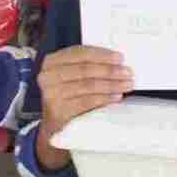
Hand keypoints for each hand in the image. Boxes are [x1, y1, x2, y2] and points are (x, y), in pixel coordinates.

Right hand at [36, 44, 132, 160]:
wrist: (55, 123)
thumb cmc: (68, 94)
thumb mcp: (72, 75)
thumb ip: (88, 65)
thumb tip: (117, 62)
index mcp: (52, 61)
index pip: (79, 53)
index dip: (102, 55)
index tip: (120, 58)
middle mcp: (48, 76)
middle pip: (84, 69)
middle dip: (109, 70)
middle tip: (128, 73)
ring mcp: (51, 94)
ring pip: (87, 85)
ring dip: (111, 84)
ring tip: (126, 85)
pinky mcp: (58, 111)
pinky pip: (86, 102)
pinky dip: (104, 98)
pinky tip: (116, 97)